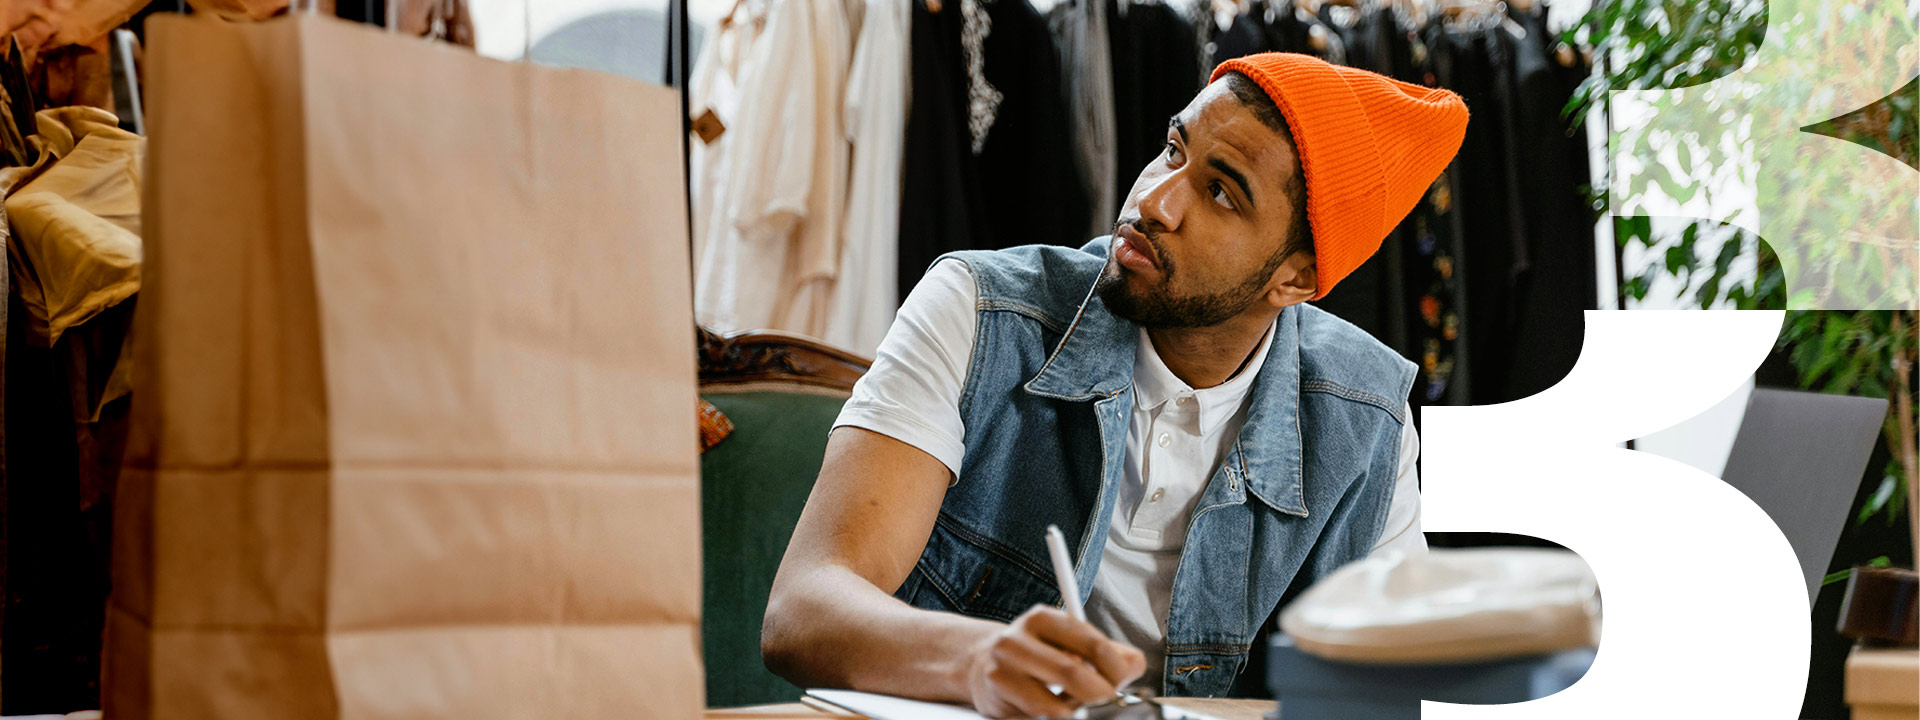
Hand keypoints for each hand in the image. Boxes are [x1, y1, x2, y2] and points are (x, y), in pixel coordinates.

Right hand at [960, 605, 1147, 718]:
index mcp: (1042, 618)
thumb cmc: (1035, 652)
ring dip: (1076, 711)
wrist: (979, 664)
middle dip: (1101, 695)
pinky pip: (1040, 718)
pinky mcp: (996, 700)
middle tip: (1108, 700)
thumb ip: (1108, 651)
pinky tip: (1054, 706)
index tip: (1121, 682)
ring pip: (1057, 706)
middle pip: (1074, 673)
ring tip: (1075, 703)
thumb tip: (1134, 666)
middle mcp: (1017, 640)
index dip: (1116, 670)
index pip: (1094, 644)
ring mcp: (1003, 670)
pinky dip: (1057, 717)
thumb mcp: (1069, 640)